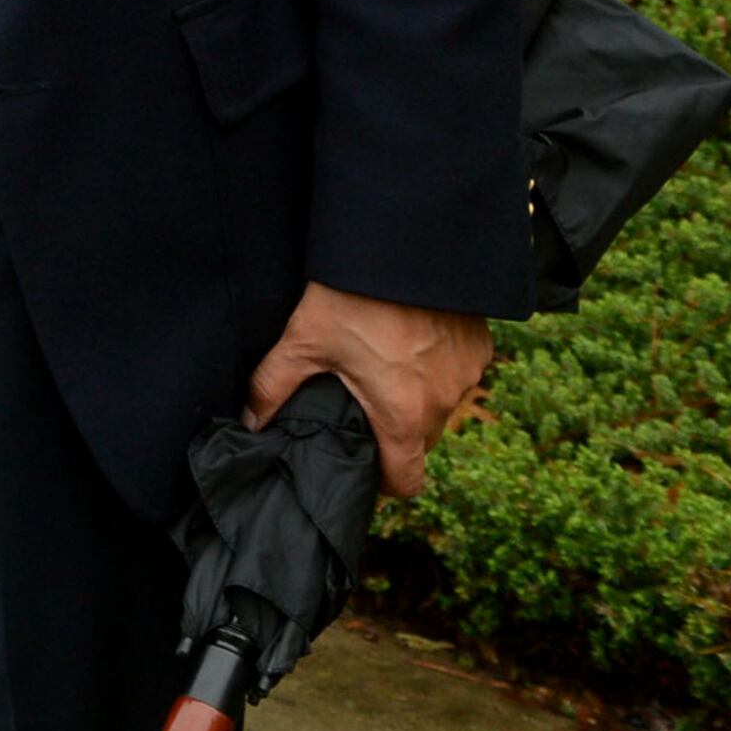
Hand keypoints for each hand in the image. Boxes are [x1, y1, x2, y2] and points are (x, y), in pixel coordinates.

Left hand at [247, 282, 492, 496]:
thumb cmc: (351, 298)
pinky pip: (459, 375)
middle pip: (421, 444)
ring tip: (383, 369)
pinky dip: (437, 369)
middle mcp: (444, 403)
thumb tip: (251, 421)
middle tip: (361, 408)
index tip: (363, 466)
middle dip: (394, 436)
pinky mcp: (480, 348)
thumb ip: (272, 387)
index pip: (407, 482)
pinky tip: (410, 344)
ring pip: (441, 408)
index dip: (384, 483)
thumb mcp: (303, 341)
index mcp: (402, 415)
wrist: (403, 247)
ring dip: (417, 400)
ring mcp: (466, 376)